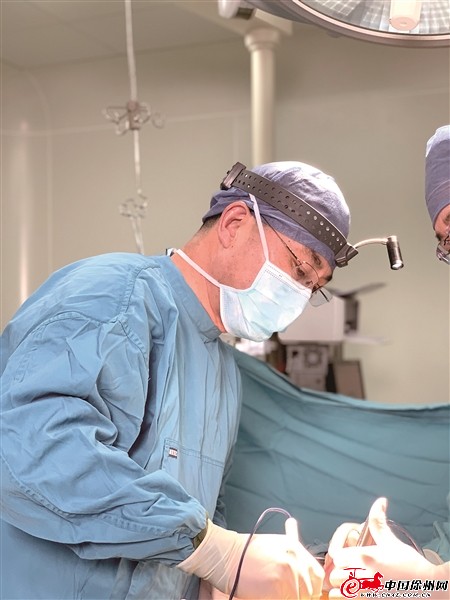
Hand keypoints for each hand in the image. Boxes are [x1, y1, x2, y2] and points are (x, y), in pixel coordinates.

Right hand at [178, 519, 323, 598]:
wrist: (226, 556)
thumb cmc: (246, 553)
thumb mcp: (274, 546)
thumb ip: (292, 558)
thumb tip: (306, 577)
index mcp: (295, 547)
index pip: (317, 575)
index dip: (312, 589)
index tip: (304, 594)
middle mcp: (294, 559)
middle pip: (309, 591)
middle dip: (299, 597)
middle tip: (283, 595)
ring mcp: (287, 574)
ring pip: (298, 599)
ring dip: (287, 599)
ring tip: (272, 594)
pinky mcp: (278, 589)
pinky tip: (267, 597)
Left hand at [327, 498, 448, 596]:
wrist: (429, 587)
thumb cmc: (410, 565)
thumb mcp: (391, 541)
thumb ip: (378, 522)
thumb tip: (379, 502)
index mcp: (366, 557)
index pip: (335, 555)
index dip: (338, 553)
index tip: (346, 554)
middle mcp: (364, 576)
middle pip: (334, 575)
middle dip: (339, 571)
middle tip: (348, 568)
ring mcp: (367, 593)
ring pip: (337, 591)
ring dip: (341, 586)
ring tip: (349, 582)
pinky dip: (346, 598)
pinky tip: (355, 592)